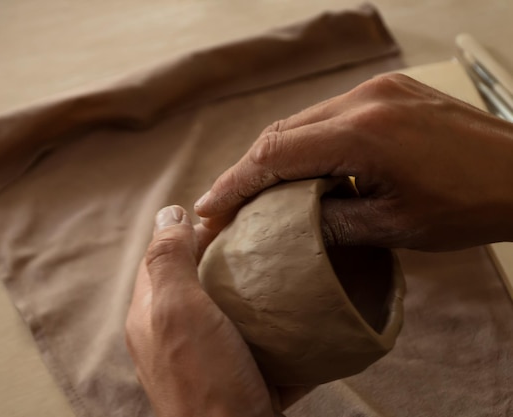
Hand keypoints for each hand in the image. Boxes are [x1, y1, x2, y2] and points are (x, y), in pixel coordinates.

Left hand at [126, 205, 281, 416]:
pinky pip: (257, 342)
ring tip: (286, 266)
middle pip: (199, 280)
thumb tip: (168, 212)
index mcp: (151, 314)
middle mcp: (174, 335)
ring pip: (229, 309)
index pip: (163, 255)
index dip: (191, 229)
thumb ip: (168, 261)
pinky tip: (298, 313)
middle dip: (227, 256)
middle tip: (264, 237)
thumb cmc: (204, 379)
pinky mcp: (238, 377)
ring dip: (254, 289)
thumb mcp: (178, 311)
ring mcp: (207, 358)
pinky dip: (274, 327)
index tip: (231, 214)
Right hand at [194, 74, 512, 250]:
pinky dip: (306, 143)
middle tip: (225, 205)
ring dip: (275, 157)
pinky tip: (300, 169)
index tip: (209, 209)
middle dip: (248, 170)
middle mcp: (364, 100)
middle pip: (281, 132)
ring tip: (255, 193)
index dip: (235, 183)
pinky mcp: (388, 91)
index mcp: (364, 134)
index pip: (275, 154)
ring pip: (302, 121)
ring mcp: (377, 89)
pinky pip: (329, 115)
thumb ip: (331, 223)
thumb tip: (289, 224)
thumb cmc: (470, 206)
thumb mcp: (394, 227)